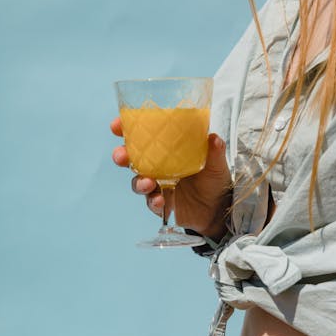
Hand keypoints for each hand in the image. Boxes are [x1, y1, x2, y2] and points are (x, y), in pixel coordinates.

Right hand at [110, 117, 231, 239]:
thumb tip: (214, 138)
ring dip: (139, 182)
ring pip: (138, 182)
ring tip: (147, 183)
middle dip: (121, 156)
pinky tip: (161, 200)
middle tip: (121, 156)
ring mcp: (158, 186)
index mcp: (166, 151)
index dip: (125, 130)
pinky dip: (154, 201)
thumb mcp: (217, 163)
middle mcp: (157, 167)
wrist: (219, 209)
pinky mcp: (162, 204)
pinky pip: (152, 202)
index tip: (116, 126)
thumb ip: (215, 151)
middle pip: (131, 159)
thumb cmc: (214, 180)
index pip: (141, 138)